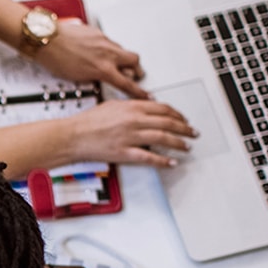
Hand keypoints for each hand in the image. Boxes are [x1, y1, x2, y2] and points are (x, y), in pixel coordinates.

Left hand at [36, 21, 149, 98]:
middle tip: (136, 74)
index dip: (139, 91)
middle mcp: (107, 54)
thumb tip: (101, 77)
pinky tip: (100, 50)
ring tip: (117, 62)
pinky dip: (109, 48)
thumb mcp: (78, 78)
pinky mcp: (97, 32)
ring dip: (123, 57)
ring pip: (123, 49)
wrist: (47, 40)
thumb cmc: (56, 59)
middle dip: (137, 68)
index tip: (145, 95)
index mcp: (103, 69)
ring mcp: (103, 41)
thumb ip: (95, 76)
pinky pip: (110, 41)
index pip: (127, 83)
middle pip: (135, 61)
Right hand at [67, 99, 198, 168]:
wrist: (74, 135)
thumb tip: (148, 105)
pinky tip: (171, 162)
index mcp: (132, 107)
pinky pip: (149, 157)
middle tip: (193, 132)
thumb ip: (132, 104)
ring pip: (162, 139)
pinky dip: (162, 161)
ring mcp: (130, 137)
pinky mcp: (125, 153)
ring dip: (178, 143)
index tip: (183, 119)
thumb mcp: (113, 104)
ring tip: (186, 146)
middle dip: (184, 128)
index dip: (177, 115)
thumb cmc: (90, 120)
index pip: (163, 109)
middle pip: (167, 123)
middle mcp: (134, 121)